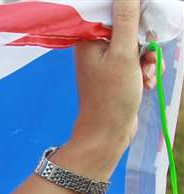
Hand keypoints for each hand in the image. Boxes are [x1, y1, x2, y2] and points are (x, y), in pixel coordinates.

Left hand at [63, 0, 154, 175]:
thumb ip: (127, 20)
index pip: (116, 11)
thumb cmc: (112, 96)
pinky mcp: (118, 72)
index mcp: (90, 38)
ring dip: (149, 59)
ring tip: (145, 76)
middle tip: (147, 59)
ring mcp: (107, 60)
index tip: (143, 35)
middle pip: (132, 27)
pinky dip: (147, 70)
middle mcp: (96, 47)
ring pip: (140, 45)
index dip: (136, 17)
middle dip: (147, 43)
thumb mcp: (124, 54)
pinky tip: (146, 84)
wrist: (107, 134)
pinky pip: (140, 61)